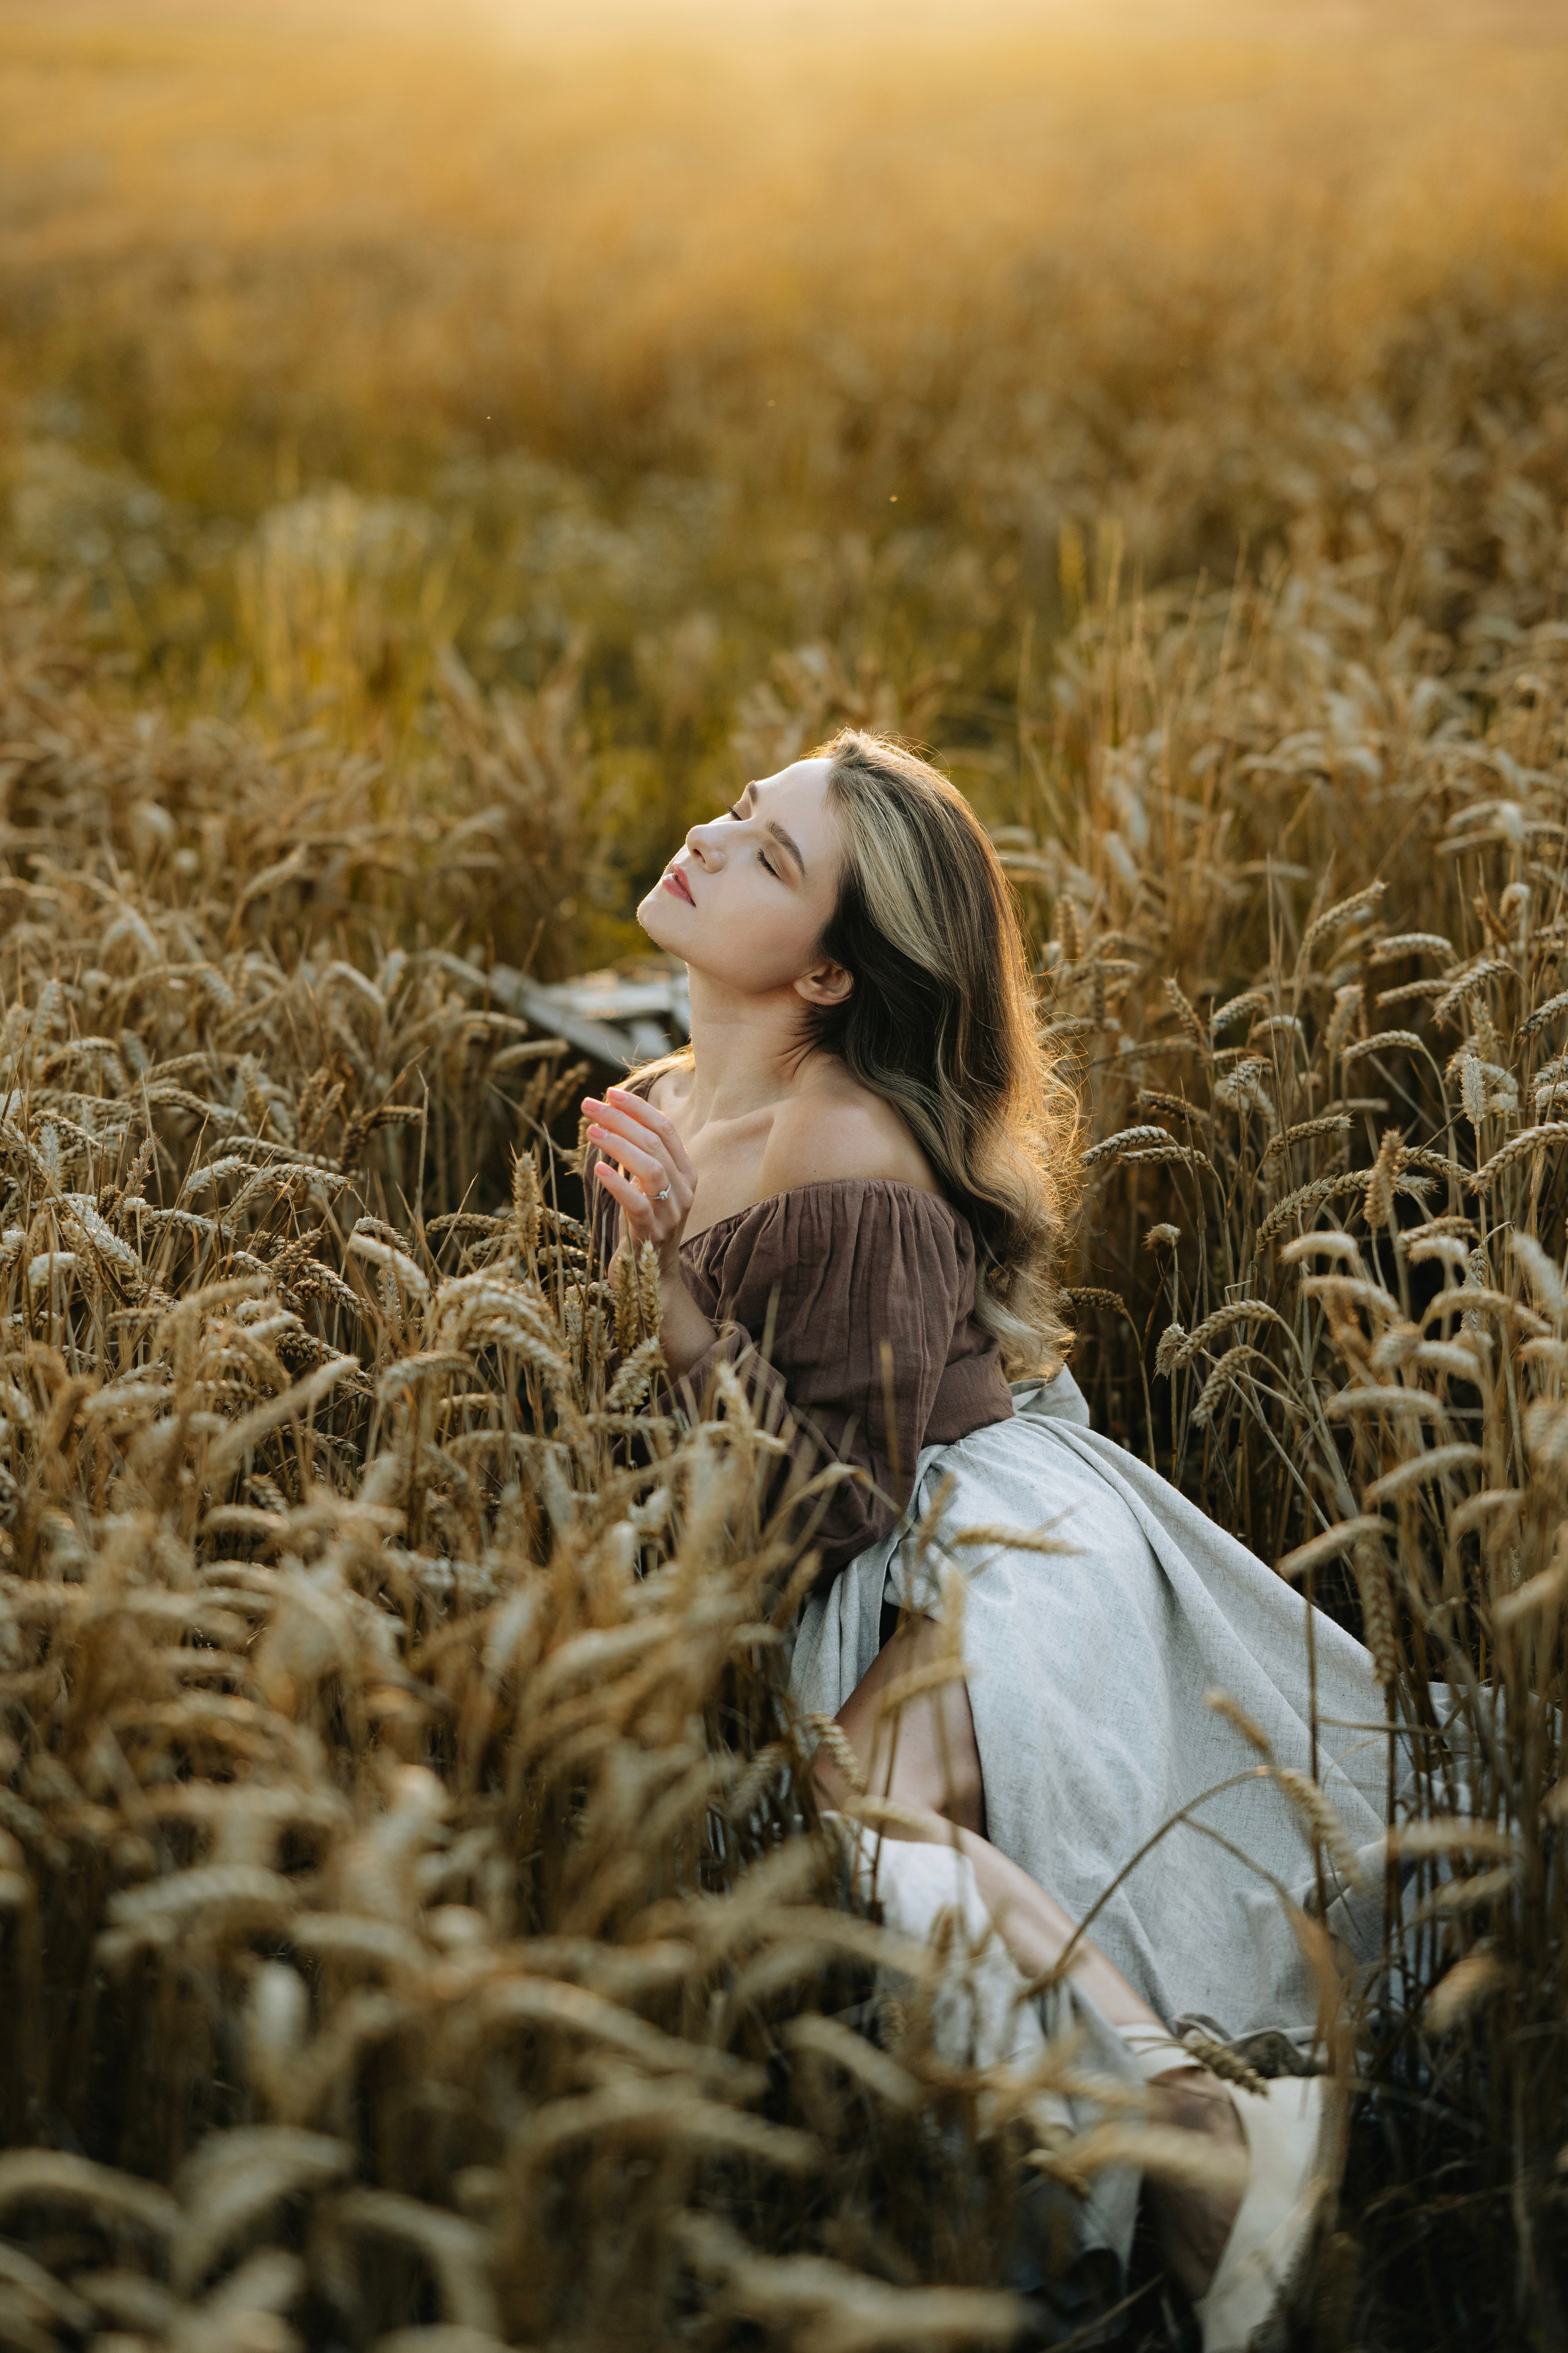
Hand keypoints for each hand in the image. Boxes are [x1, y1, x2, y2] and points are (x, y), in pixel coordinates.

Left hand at [582, 1087, 697, 1277]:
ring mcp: (671, 1214)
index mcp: (686, 1174)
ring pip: (651, 1169)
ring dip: (618, 1145)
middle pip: (655, 1144)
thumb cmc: (643, 1227)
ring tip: (590, 1131)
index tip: (608, 1092)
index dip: (638, 1108)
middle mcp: (684, 1191)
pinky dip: (618, 1184)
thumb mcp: (647, 1188)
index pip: (666, 1129)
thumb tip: (614, 1120)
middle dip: (620, 1120)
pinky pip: (638, 1204)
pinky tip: (598, 1170)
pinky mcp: (653, 1236)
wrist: (653, 1282)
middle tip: (588, 1105)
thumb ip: (640, 1158)